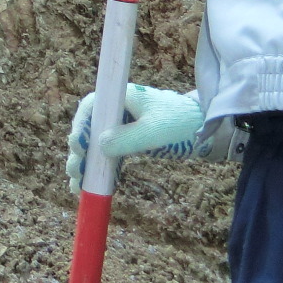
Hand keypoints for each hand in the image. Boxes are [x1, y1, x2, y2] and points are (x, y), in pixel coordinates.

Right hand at [65, 84, 206, 192]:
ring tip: (77, 186)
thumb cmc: (181, 123)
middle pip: (90, 128)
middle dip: (80, 151)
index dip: (80, 127)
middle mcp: (119, 109)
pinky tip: (96, 186)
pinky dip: (104, 169)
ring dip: (88, 164)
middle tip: (75, 171)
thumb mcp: (153, 131)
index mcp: (122, 97)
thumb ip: (126, 138)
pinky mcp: (131, 140)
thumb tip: (98, 147)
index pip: (91, 108)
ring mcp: (124, 125)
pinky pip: (112, 154)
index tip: (77, 146)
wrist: (207, 129)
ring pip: (98, 144)